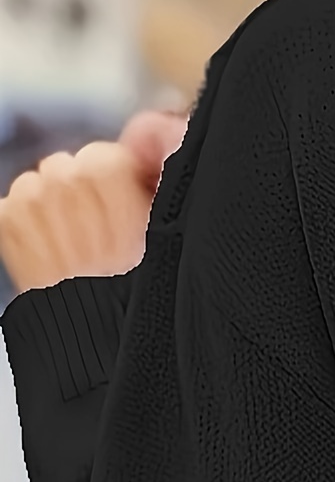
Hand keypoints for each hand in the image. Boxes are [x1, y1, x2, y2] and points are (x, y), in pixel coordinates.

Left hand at [0, 108, 187, 294]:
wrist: (101, 347)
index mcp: (114, 186)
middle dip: (80, 194)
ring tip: (73, 248)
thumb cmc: (140, 296)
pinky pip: (10, 208)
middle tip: (98, 236)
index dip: (116, 182)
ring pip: (35, 185)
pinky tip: (49, 255)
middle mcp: (71, 191)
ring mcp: (35, 211)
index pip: (104, 156)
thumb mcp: (171, 234)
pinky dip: (24, 227)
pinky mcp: (9, 229)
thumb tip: (148, 134)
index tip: (124, 211)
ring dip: (50, 209)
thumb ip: (164, 174)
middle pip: (67, 167)